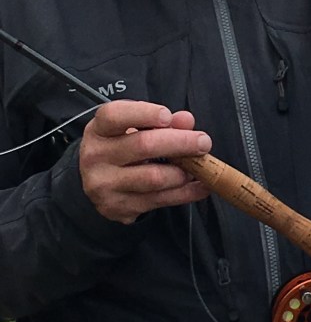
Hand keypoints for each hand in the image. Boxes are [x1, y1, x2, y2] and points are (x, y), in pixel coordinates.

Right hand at [79, 101, 211, 223]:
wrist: (99, 181)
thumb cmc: (122, 146)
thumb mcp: (135, 127)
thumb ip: (162, 121)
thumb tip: (186, 120)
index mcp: (99, 129)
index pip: (116, 115)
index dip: (145, 114)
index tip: (168, 116)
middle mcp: (96, 156)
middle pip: (143, 145)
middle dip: (180, 143)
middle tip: (204, 142)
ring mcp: (105, 185)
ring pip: (154, 178)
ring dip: (184, 172)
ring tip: (199, 166)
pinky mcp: (118, 207)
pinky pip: (161, 200)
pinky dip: (188, 193)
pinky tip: (201, 185)